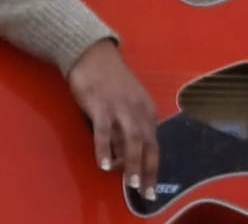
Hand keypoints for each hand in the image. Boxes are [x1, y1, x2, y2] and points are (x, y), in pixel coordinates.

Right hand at [68, 40, 159, 200]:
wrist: (93, 54)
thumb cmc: (109, 81)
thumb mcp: (126, 105)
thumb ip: (126, 128)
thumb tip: (124, 157)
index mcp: (147, 111)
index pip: (154, 144)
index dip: (153, 167)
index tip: (152, 186)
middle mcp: (138, 110)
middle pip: (147, 145)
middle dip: (147, 171)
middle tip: (145, 193)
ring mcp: (120, 107)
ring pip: (130, 140)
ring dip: (131, 163)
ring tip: (129, 183)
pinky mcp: (101, 104)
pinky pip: (104, 131)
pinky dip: (105, 149)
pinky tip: (104, 164)